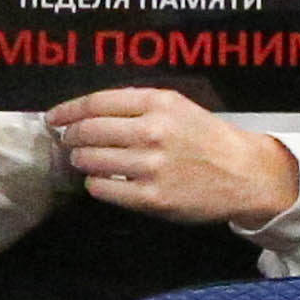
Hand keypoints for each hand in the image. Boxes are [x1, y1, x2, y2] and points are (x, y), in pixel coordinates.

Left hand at [45, 89, 298, 225]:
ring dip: (81, 161)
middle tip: (70, 142)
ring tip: (88, 162)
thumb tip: (85, 112)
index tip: (54, 118)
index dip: (68, 111)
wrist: (245, 174)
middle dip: (71, 137)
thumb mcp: (179, 108)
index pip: (97, 103)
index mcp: (160, 104)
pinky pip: (101, 188)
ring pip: (89, 160)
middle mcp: (154, 131)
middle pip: (87, 131)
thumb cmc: (207, 139)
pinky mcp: (151, 197)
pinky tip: (106, 180)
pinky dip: (96, 183)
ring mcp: (151, 166)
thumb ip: (137, 105)